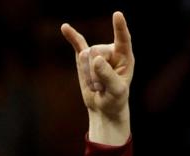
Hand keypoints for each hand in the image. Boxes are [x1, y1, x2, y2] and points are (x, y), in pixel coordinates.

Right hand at [61, 12, 133, 141]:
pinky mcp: (84, 58)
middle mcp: (111, 51)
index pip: (123, 39)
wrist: (104, 107)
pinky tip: (65, 28)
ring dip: (87, 76)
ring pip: (84, 57)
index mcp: (125, 56)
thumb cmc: (115, 99)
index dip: (120, 28)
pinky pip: (77, 44)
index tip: (117, 15)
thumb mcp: (116, 91)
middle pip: (95, 52)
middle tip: (102, 87)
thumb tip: (96, 59)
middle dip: (94, 74)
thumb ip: (108, 75)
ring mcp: (97, 53)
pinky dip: (71, 36)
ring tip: (97, 85)